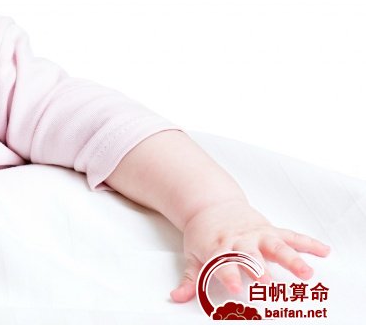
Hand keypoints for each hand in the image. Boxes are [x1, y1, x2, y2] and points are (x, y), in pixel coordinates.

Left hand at [171, 199, 330, 302]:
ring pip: (276, 245)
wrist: (210, 205)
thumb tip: (177, 297)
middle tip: (268, 282)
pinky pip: (291, 235)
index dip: (227, 275)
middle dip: (259, 268)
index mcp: (218, 248)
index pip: (222, 263)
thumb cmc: (203, 235)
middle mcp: (239, 241)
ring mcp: (257, 234)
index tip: (233, 288)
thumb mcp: (192, 255)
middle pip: (251, 255)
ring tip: (306, 273)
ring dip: (292, 259)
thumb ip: (189, 279)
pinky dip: (308, 243)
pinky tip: (324, 251)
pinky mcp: (270, 229)